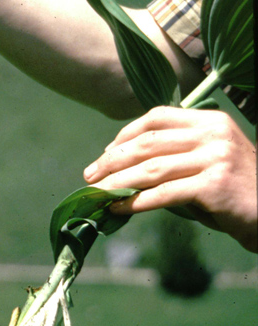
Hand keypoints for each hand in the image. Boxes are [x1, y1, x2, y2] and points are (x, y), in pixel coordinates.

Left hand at [83, 106, 256, 252]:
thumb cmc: (235, 190)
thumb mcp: (208, 161)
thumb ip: (175, 156)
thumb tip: (125, 166)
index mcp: (210, 120)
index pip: (157, 117)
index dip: (126, 134)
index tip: (105, 153)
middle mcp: (213, 134)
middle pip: (149, 143)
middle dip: (113, 159)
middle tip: (90, 175)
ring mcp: (215, 158)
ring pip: (151, 169)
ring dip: (118, 182)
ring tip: (97, 192)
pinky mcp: (214, 185)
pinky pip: (164, 193)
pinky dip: (136, 202)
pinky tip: (118, 208)